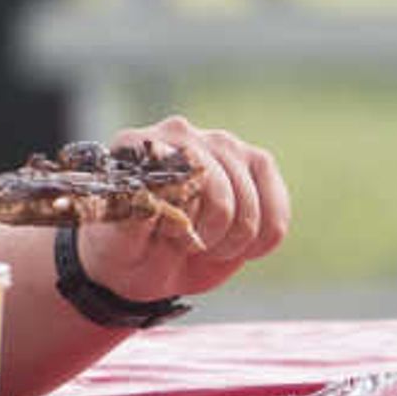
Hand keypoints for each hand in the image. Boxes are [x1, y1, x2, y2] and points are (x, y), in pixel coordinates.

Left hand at [80, 115, 290, 304]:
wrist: (152, 261)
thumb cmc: (129, 250)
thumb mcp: (119, 246)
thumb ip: (131, 221)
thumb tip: (151, 200)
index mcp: (137, 146)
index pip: (175, 185)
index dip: (179, 225)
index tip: (164, 237)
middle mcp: (181, 134)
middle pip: (218, 197)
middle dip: (208, 237)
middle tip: (187, 246)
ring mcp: (223, 145)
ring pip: (250, 206)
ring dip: (234, 242)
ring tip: (209, 245)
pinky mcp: (256, 162)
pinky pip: (277, 210)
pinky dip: (262, 242)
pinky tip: (239, 244)